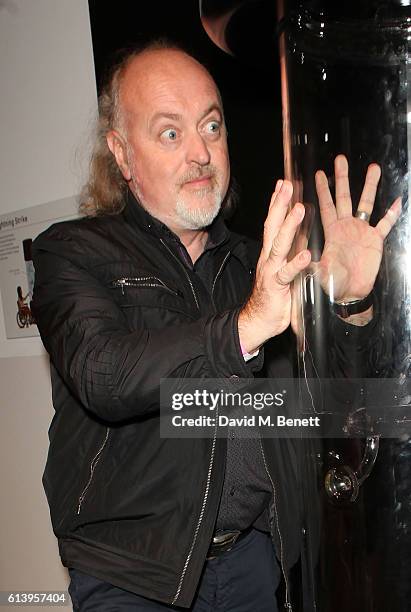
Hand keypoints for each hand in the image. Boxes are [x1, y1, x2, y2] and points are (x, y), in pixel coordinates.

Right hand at [238, 180, 310, 352]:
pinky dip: (296, 263)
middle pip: (272, 226)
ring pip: (279, 244)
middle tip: (287, 185)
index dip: (277, 203)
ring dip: (289, 226)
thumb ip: (291, 253)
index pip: (273, 223)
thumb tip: (303, 237)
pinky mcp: (276, 286)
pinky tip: (306, 254)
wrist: (258, 321)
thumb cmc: (273, 296)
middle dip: (280, 204)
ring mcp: (271, 271)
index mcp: (270, 253)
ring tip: (299, 209)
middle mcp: (268, 258)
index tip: (283, 183)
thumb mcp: (284, 269)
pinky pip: (287, 273)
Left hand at [315, 155, 400, 301]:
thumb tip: (303, 261)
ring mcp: (361, 231)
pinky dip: (391, 214)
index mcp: (331, 232)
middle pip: (343, 197)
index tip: (317, 174)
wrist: (349, 293)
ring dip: (370, 187)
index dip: (321, 191)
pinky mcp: (375, 240)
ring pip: (366, 204)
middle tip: (340, 159)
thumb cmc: (332, 284)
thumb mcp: (320, 273)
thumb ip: (313, 266)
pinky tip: (397, 201)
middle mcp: (346, 227)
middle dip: (342, 178)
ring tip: (373, 167)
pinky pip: (385, 224)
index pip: (325, 207)